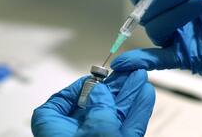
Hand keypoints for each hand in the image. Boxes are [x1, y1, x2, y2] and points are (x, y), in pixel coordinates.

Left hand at [31, 69, 154, 136]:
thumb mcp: (93, 129)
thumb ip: (98, 105)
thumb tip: (98, 91)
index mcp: (56, 131)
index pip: (59, 104)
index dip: (77, 88)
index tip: (93, 78)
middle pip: (94, 105)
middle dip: (113, 88)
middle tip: (126, 72)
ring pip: (115, 114)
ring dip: (129, 95)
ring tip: (140, 77)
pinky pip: (128, 127)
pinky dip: (138, 111)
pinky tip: (145, 94)